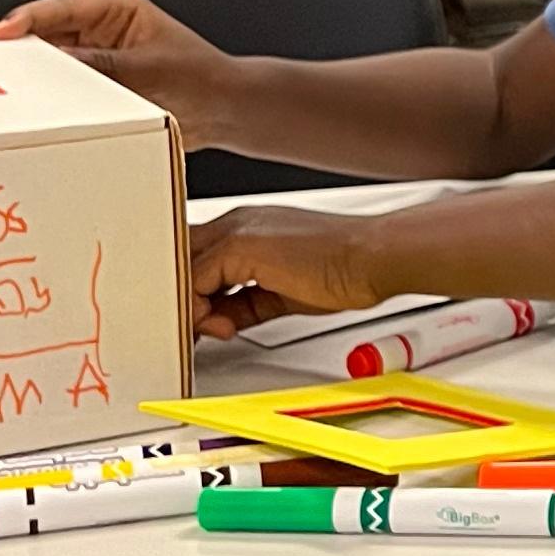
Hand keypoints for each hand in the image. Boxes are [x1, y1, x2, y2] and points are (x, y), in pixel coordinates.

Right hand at [0, 0, 233, 131]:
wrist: (224, 110)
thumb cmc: (200, 78)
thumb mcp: (146, 69)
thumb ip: (100, 65)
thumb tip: (57, 63)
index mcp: (115, 7)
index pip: (60, 8)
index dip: (27, 20)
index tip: (3, 34)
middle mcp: (101, 28)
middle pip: (47, 35)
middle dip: (25, 51)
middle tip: (0, 68)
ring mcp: (97, 57)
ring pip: (53, 65)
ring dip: (40, 79)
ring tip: (20, 91)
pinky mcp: (98, 84)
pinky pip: (65, 90)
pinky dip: (54, 99)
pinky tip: (45, 110)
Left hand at [191, 202, 389, 339]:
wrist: (372, 258)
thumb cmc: (343, 271)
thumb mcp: (282, 293)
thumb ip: (245, 303)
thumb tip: (222, 321)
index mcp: (250, 229)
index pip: (200, 255)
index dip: (194, 290)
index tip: (203, 319)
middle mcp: (239, 224)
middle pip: (183, 256)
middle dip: (182, 296)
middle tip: (191, 329)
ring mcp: (237, 231)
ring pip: (182, 267)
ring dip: (188, 305)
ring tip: (207, 331)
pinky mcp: (239, 246)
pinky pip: (194, 279)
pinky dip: (198, 309)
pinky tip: (220, 326)